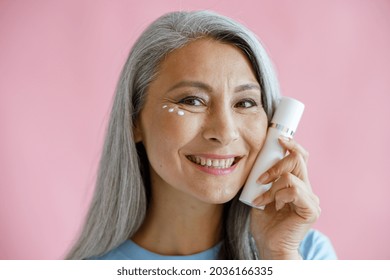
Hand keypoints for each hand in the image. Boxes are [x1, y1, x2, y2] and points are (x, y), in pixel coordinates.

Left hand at [249, 137, 320, 258]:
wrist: (269, 246)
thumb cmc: (264, 222)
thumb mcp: (261, 194)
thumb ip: (264, 179)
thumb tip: (258, 160)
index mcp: (297, 184)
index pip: (299, 158)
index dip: (292, 145)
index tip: (279, 138)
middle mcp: (306, 189)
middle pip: (298, 160)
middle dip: (276, 164)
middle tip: (260, 179)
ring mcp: (311, 199)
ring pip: (291, 176)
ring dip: (271, 188)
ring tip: (263, 201)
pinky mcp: (311, 210)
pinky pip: (294, 191)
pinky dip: (278, 196)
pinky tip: (273, 206)